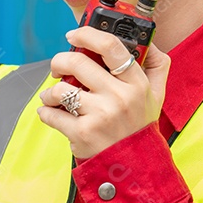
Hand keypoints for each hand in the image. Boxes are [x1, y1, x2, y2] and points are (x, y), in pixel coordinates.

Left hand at [37, 25, 170, 158]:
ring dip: (50, 91)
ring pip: (60, 89)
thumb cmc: (140, 127)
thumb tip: (147, 40)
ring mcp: (99, 116)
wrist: (135, 168)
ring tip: (53, 96)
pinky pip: (51, 114)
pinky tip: (50, 112)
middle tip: (58, 67)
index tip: (73, 35)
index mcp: (136, 83)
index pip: (110, 47)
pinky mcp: (82, 134)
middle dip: (59, 61)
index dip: (87, 35)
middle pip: (77, 63)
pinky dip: (45, 111)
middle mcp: (118, 97)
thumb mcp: (157, 94)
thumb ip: (155, 64)